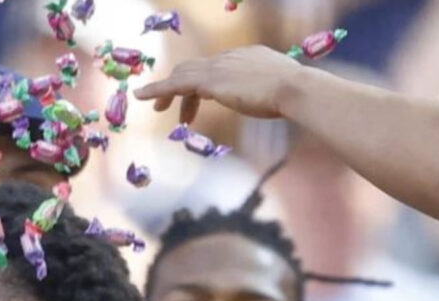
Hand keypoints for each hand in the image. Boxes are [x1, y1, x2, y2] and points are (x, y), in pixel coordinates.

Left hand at [134, 46, 304, 121]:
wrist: (294, 89)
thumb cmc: (296, 94)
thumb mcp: (280, 90)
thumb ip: (270, 92)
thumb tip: (276, 102)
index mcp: (246, 56)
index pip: (216, 68)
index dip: (204, 86)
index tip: (200, 101)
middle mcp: (228, 57)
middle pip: (196, 69)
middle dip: (181, 87)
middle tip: (170, 106)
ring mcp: (218, 68)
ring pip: (182, 76)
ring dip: (166, 91)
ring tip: (155, 107)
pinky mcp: (209, 82)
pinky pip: (175, 85)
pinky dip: (157, 90)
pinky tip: (143, 97)